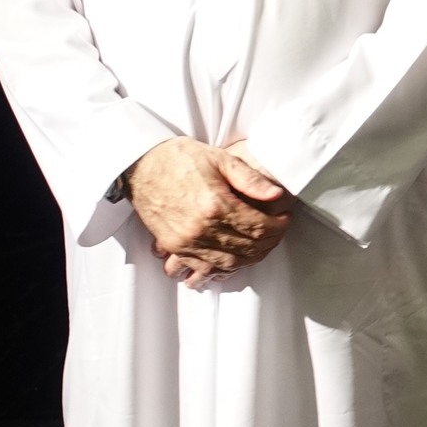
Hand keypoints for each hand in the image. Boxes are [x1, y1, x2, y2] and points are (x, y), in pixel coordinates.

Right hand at [128, 136, 292, 287]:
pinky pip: (202, 267)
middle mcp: (200, 228)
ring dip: (250, 259)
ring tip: (262, 245)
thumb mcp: (220, 159)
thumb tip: (277, 195)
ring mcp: (185, 241)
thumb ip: (250, 179)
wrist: (141, 165)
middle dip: (269, 243)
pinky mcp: (173, 246)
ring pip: (228, 263)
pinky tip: (234, 260)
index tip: (285, 219)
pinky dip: (222, 268)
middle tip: (278, 232)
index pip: (258, 227)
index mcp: (215, 205)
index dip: (278, 226)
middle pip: (247, 248)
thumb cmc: (180, 158)